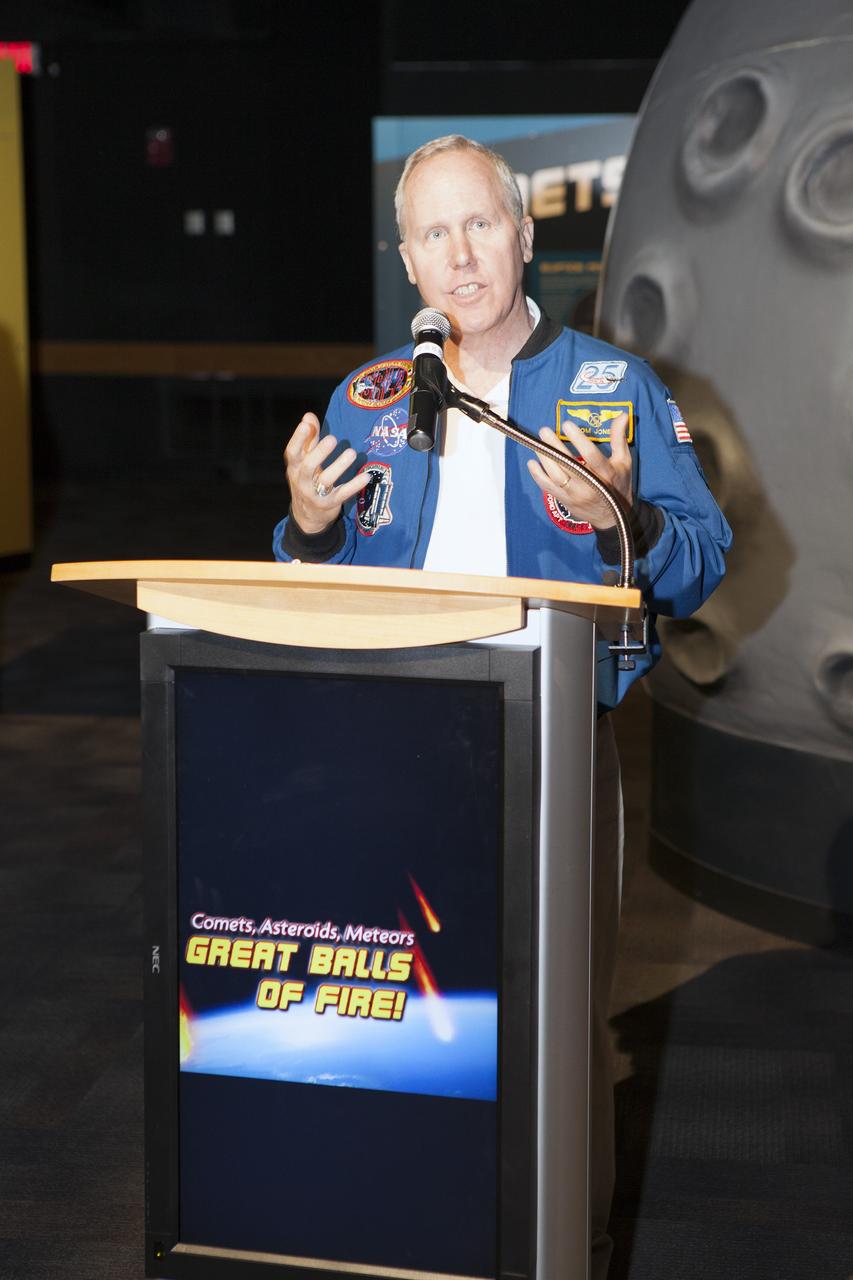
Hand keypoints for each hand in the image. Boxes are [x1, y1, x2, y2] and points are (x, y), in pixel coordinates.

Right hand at [284, 413, 369, 534]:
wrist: (307, 517)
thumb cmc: (308, 480)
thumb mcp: (305, 461)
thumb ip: (309, 439)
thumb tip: (308, 415)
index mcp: (295, 468)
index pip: (292, 452)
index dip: (298, 438)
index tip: (307, 424)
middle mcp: (302, 481)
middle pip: (307, 467)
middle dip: (319, 452)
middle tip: (333, 439)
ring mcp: (315, 494)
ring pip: (326, 480)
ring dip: (340, 466)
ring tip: (352, 453)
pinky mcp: (329, 505)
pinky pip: (342, 494)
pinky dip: (354, 485)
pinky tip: (366, 476)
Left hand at [526, 412, 632, 529]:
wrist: (612, 518)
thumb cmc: (619, 485)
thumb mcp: (624, 462)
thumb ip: (619, 438)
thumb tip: (621, 414)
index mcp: (606, 474)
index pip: (591, 456)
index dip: (578, 440)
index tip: (566, 424)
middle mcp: (590, 486)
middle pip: (569, 465)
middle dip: (555, 447)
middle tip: (544, 431)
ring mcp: (576, 495)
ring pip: (556, 476)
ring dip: (545, 459)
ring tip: (537, 444)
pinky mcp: (566, 502)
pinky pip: (549, 488)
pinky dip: (539, 476)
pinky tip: (532, 462)